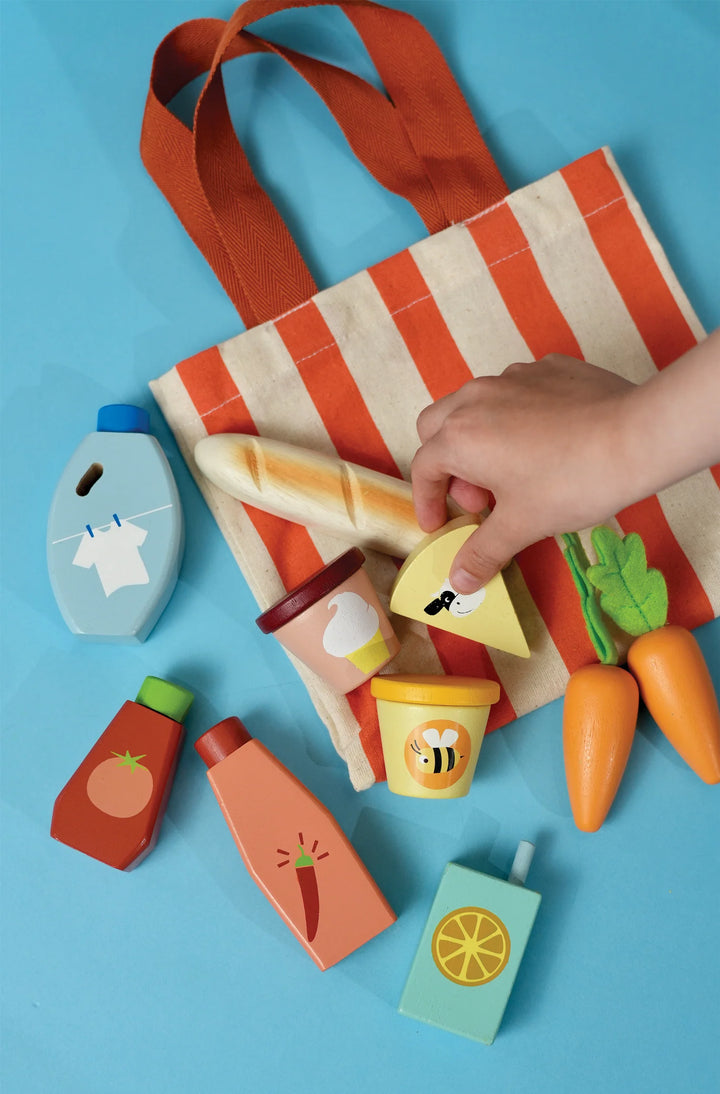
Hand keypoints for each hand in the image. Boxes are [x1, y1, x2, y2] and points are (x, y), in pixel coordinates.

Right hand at [411, 354, 637, 591]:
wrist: (637, 437)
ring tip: (514, 472)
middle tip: (479, 497)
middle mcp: (477, 398)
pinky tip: (547, 442)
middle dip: (447, 463)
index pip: (423, 468)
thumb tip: (458, 581)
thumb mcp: (522, 525)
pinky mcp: (549, 368)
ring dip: (481, 438)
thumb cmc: (572, 482)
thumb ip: (482, 552)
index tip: (441, 524)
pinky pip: (517, 391)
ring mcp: (513, 376)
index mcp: (460, 436)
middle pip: (437, 427)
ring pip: (476, 404)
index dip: (428, 501)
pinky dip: (518, 416)